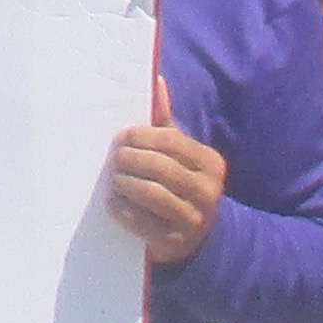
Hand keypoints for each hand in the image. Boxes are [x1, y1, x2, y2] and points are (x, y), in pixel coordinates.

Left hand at [105, 86, 228, 266]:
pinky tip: (113, 202)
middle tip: (114, 159)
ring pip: (152, 193)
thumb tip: (155, 80)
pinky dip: (123, 209)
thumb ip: (165, 121)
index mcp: (209, 163)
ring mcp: (193, 219)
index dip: (140, 136)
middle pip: (159, 167)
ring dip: (125, 183)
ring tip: (114, 179)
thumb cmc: (180, 183)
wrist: (197, 238)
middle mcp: (207, 191)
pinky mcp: (175, 242)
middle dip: (130, 160)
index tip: (120, 138)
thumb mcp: (180, 154)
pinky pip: (142, 222)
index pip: (170, 141)